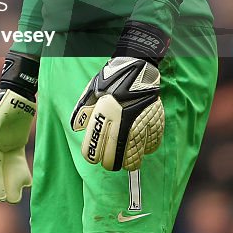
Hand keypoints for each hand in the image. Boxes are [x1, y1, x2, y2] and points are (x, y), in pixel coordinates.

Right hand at [0, 51, 38, 203]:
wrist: (19, 93)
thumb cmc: (5, 104)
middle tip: (3, 197)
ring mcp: (3, 147)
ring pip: (3, 172)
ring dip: (8, 185)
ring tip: (15, 195)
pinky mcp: (15, 147)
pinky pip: (16, 165)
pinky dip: (20, 176)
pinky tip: (26, 183)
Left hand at [70, 21, 167, 171]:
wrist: (138, 67)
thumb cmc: (112, 78)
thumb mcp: (92, 90)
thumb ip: (83, 109)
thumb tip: (76, 128)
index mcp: (104, 114)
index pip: (95, 145)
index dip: (92, 155)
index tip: (92, 158)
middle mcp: (122, 122)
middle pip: (115, 155)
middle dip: (111, 163)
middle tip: (110, 165)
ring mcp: (141, 124)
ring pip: (135, 155)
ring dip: (130, 161)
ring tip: (126, 163)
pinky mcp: (155, 124)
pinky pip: (151, 145)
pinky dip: (146, 149)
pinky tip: (142, 148)